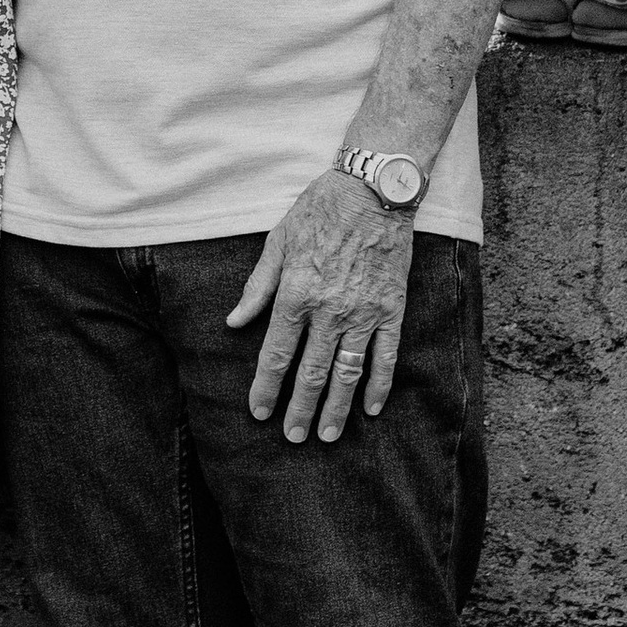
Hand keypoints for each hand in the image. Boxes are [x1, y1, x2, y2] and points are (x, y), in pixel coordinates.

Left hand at [226, 168, 414, 439]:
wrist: (373, 189)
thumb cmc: (320, 210)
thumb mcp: (278, 242)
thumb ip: (257, 287)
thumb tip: (234, 322)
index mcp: (295, 294)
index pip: (276, 354)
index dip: (266, 388)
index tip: (260, 413)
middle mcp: (328, 310)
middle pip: (311, 372)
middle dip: (299, 409)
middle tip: (293, 438)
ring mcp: (364, 312)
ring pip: (348, 372)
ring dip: (337, 407)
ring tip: (327, 435)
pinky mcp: (391, 309)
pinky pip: (386, 355)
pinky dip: (379, 385)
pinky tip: (371, 408)